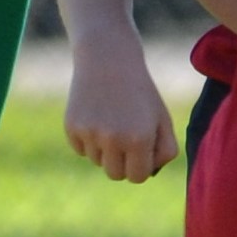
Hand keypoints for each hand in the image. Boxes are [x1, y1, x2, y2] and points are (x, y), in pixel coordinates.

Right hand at [65, 39, 179, 182]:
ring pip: (97, 161)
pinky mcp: (72, 127)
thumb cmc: (140, 92)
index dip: (140, 167)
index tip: (141, 153)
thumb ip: (165, 150)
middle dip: (122, 163)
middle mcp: (113, 139)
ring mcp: (90, 133)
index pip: (137, 177)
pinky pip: (80, 149)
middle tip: (126, 138)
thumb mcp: (162, 118)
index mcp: (140, 138)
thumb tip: (148, 173)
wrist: (107, 59)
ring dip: (105, 149)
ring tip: (112, 120)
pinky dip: (88, 140)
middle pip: (115, 174)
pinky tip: (96, 115)